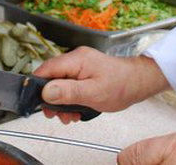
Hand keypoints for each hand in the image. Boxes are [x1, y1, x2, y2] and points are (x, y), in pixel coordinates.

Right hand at [33, 48, 169, 121]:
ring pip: (59, 83)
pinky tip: (75, 110)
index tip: (39, 102)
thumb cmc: (121, 85)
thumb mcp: (93, 93)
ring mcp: (79, 65)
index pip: (45, 69)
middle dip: (51, 98)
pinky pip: (68, 84)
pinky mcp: (83, 72)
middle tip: (57, 114)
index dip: (37, 86)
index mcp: (76, 60)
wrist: (138, 82)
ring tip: (69, 116)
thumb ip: (68, 91)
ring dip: (60, 101)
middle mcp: (75, 59)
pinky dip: (69, 98)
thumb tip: (45, 91)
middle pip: (50, 77)